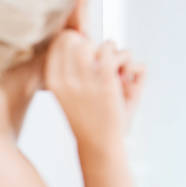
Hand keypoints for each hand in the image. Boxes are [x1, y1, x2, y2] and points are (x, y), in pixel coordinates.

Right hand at [44, 33, 140, 152]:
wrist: (99, 145)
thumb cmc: (88, 119)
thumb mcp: (68, 95)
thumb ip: (70, 71)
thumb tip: (85, 42)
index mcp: (54, 81)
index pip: (60, 43)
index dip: (78, 41)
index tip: (92, 54)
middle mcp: (67, 78)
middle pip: (83, 40)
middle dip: (98, 46)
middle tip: (109, 64)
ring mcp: (86, 79)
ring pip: (104, 45)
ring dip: (118, 53)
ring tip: (122, 68)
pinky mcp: (106, 82)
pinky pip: (117, 55)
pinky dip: (128, 59)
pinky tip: (130, 70)